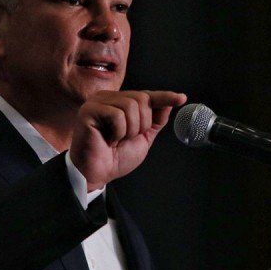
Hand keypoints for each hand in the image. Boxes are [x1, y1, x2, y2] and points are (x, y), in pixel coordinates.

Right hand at [69, 90, 186, 190]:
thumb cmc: (115, 158)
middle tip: (127, 138)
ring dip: (130, 130)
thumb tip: (168, 103)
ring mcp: (96, 103)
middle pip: (141, 99)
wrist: (97, 174)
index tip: (181, 98)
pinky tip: (107, 140)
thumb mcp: (143, 138)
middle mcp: (108, 99)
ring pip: (130, 106)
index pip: (146, 95)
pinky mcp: (88, 111)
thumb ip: (154, 121)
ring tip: (116, 139)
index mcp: (119, 103)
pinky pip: (116, 115)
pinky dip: (118, 132)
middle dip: (142, 124)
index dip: (165, 97)